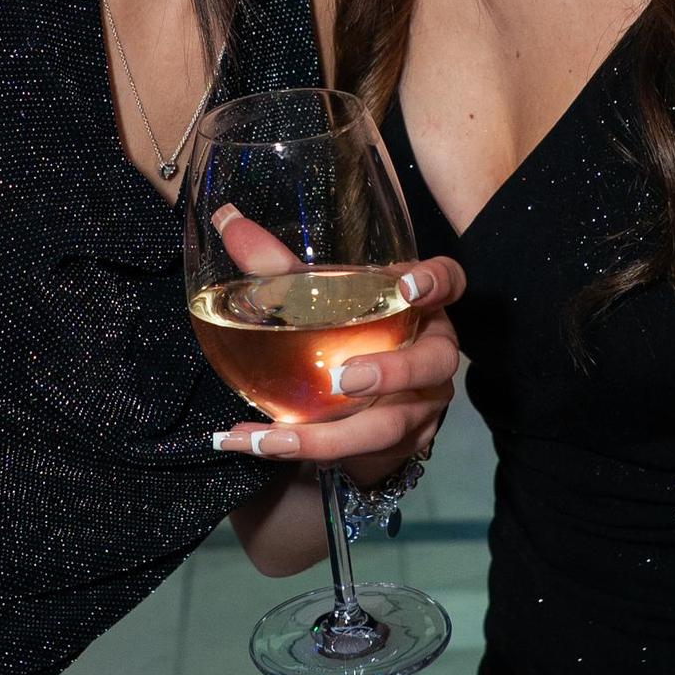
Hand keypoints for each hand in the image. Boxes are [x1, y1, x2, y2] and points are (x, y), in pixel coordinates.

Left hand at [209, 252, 464, 473]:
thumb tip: (226, 220)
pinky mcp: (402, 443)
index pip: (448, 281)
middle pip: (434, 362)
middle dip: (394, 373)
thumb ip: (274, 264)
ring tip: (274, 437)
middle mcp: (431, 352)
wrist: (351, 402)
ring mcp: (422, 403)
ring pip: (392, 425)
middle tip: (344, 379)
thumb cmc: (342, 328)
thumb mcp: (313, 296)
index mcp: (416, 305)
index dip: (437, 282)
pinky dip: (305, 450)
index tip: (409, 285)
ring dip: (330, 435)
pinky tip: (256, 445)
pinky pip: (361, 455)